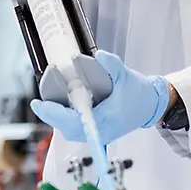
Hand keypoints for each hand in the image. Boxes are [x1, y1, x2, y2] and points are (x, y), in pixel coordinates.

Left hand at [30, 51, 170, 144]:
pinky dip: (66, 121)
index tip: (41, 105)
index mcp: (107, 118)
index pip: (74, 121)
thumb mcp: (126, 74)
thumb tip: (98, 55)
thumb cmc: (139, 93)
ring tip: (47, 105)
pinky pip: (77, 131)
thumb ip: (111, 64)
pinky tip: (61, 110)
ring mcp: (100, 134)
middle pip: (68, 129)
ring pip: (71, 132)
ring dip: (57, 120)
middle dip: (51, 116)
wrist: (151, 106)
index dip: (54, 114)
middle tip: (39, 103)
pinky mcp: (99, 133)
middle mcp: (102, 131)